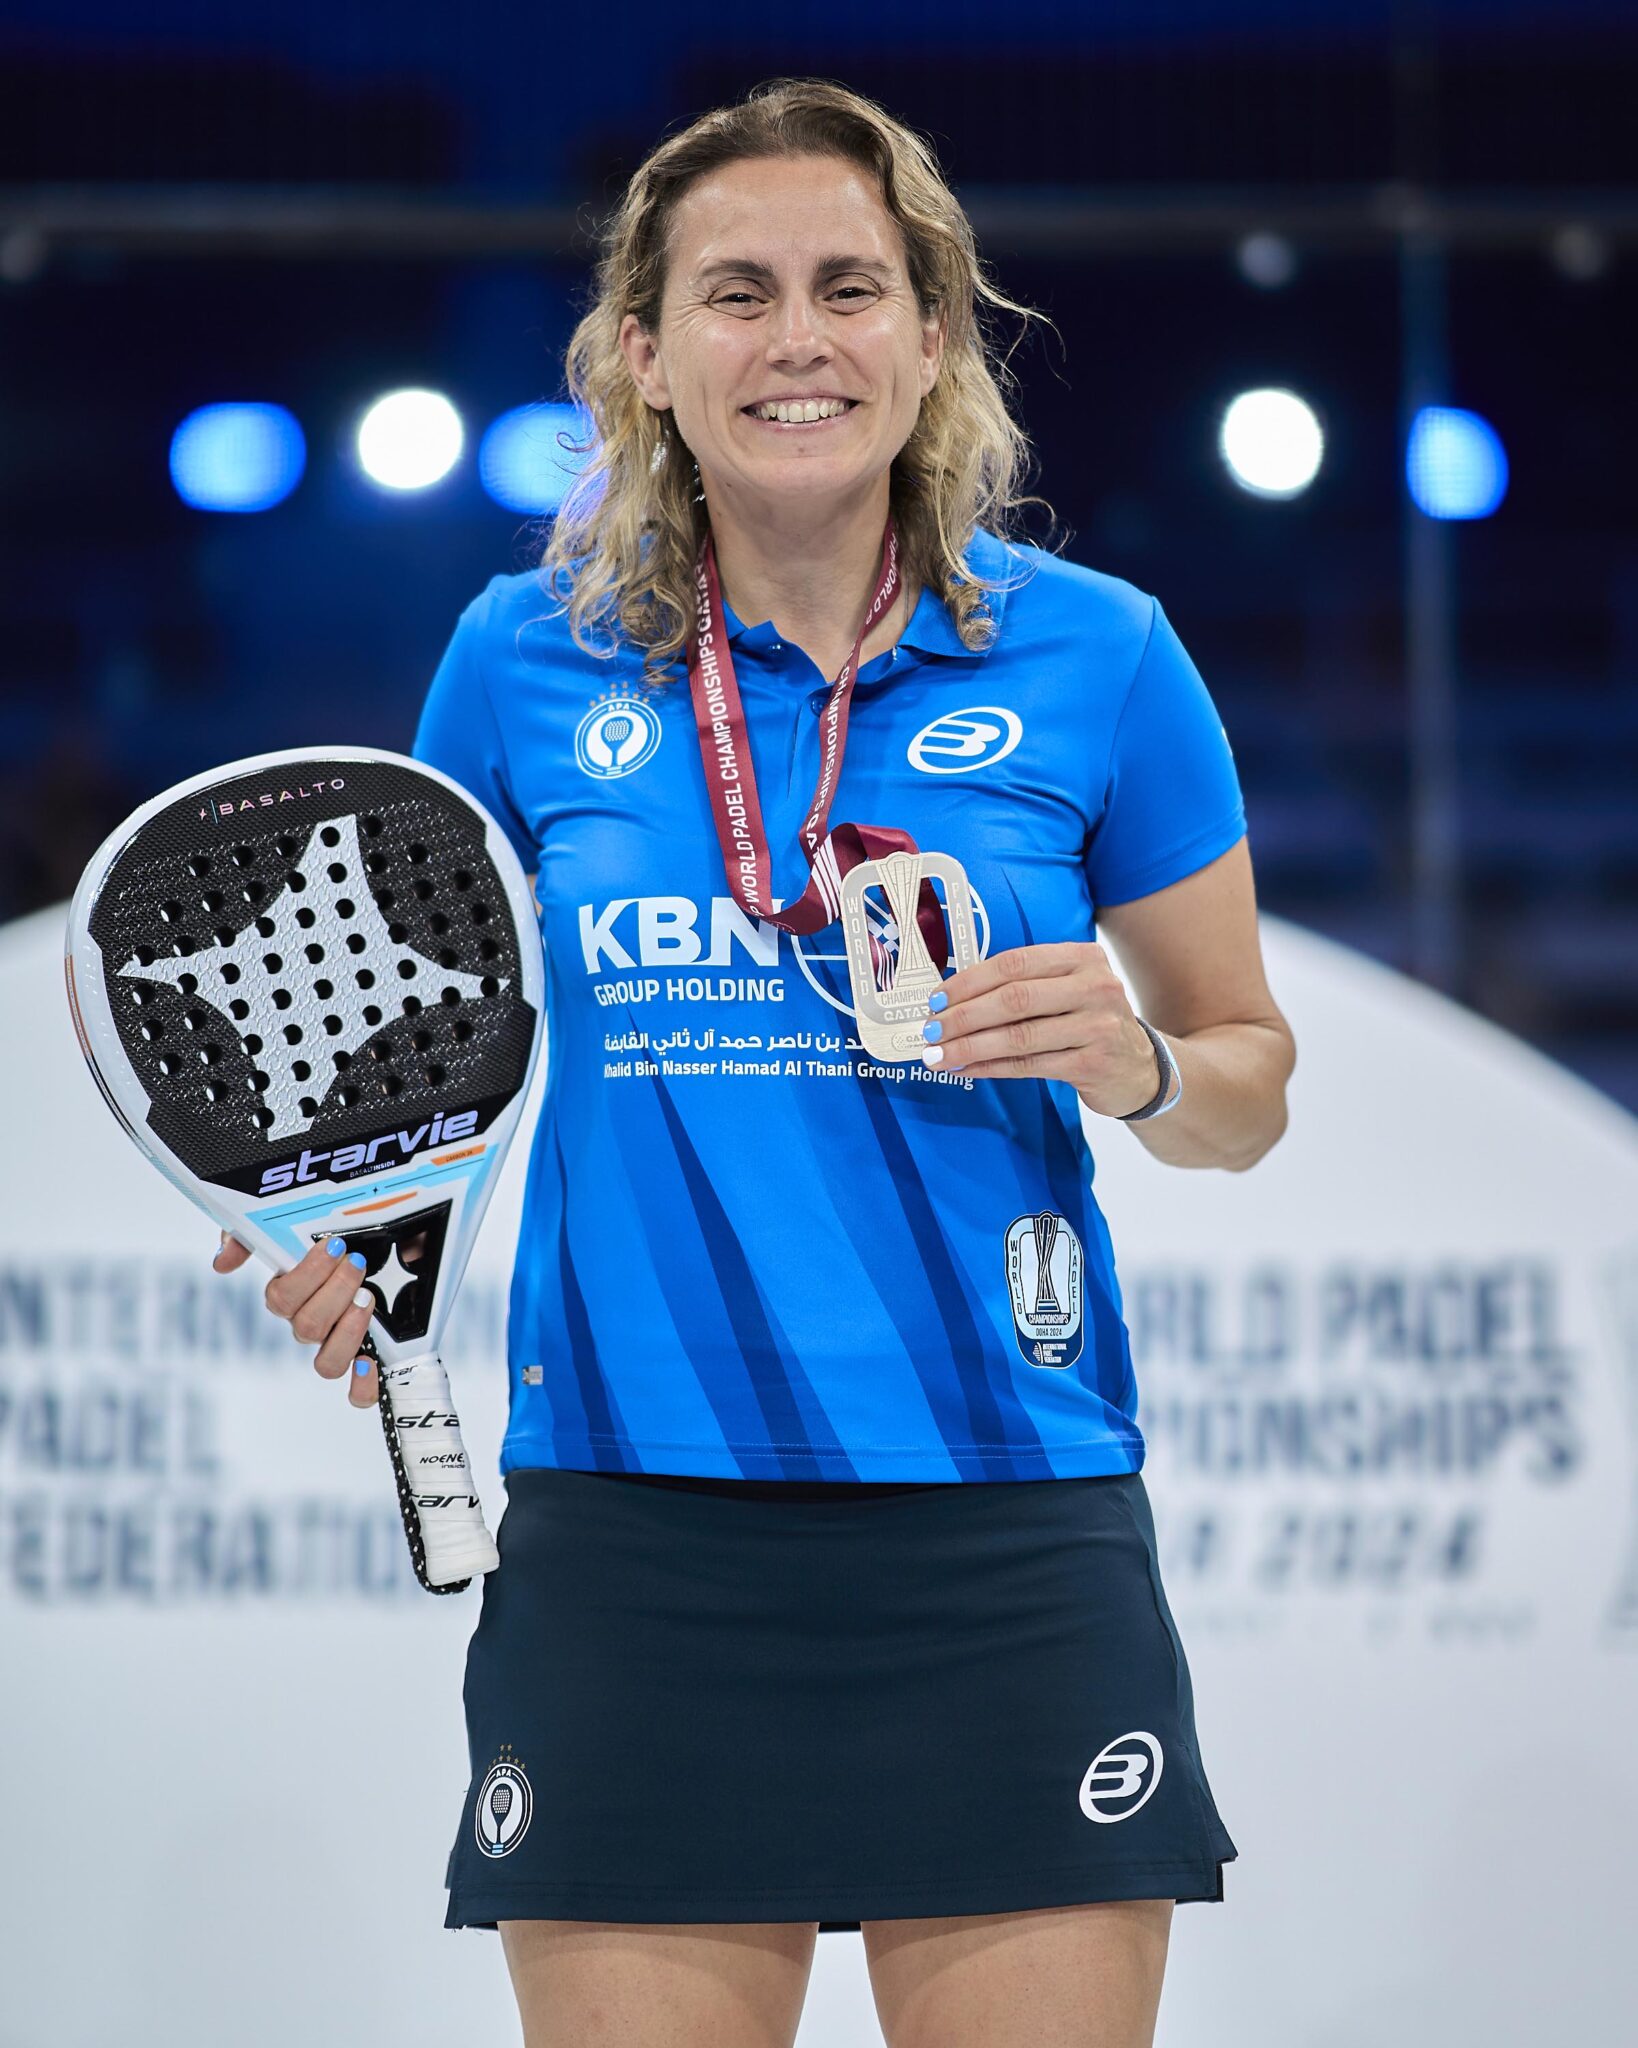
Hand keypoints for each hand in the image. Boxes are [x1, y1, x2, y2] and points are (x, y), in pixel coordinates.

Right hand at [212, 1230, 380, 1407]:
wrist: (377, 1252)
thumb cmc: (328, 1242)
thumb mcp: (285, 1225)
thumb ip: (247, 1236)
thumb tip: (222, 1261)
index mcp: (288, 1297)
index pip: (280, 1300)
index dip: (307, 1275)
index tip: (334, 1244)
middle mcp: (308, 1326)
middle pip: (307, 1328)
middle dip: (335, 1291)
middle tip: (356, 1262)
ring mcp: (334, 1346)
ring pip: (326, 1364)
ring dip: (348, 1331)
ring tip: (366, 1298)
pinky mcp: (365, 1361)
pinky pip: (358, 1394)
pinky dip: (364, 1386)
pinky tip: (370, 1363)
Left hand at [917, 941, 1163, 1115]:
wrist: (1140, 1067)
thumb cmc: (1088, 1022)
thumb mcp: (1068, 989)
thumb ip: (1024, 986)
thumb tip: (952, 999)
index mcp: (1082, 957)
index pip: (1014, 963)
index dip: (969, 981)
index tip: (937, 999)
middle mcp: (1095, 986)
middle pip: (1014, 998)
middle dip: (963, 1016)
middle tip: (930, 1030)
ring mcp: (1098, 1025)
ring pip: (1018, 1036)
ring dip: (970, 1046)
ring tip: (938, 1055)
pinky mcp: (1093, 1063)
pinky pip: (1028, 1064)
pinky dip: (990, 1067)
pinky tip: (966, 1069)